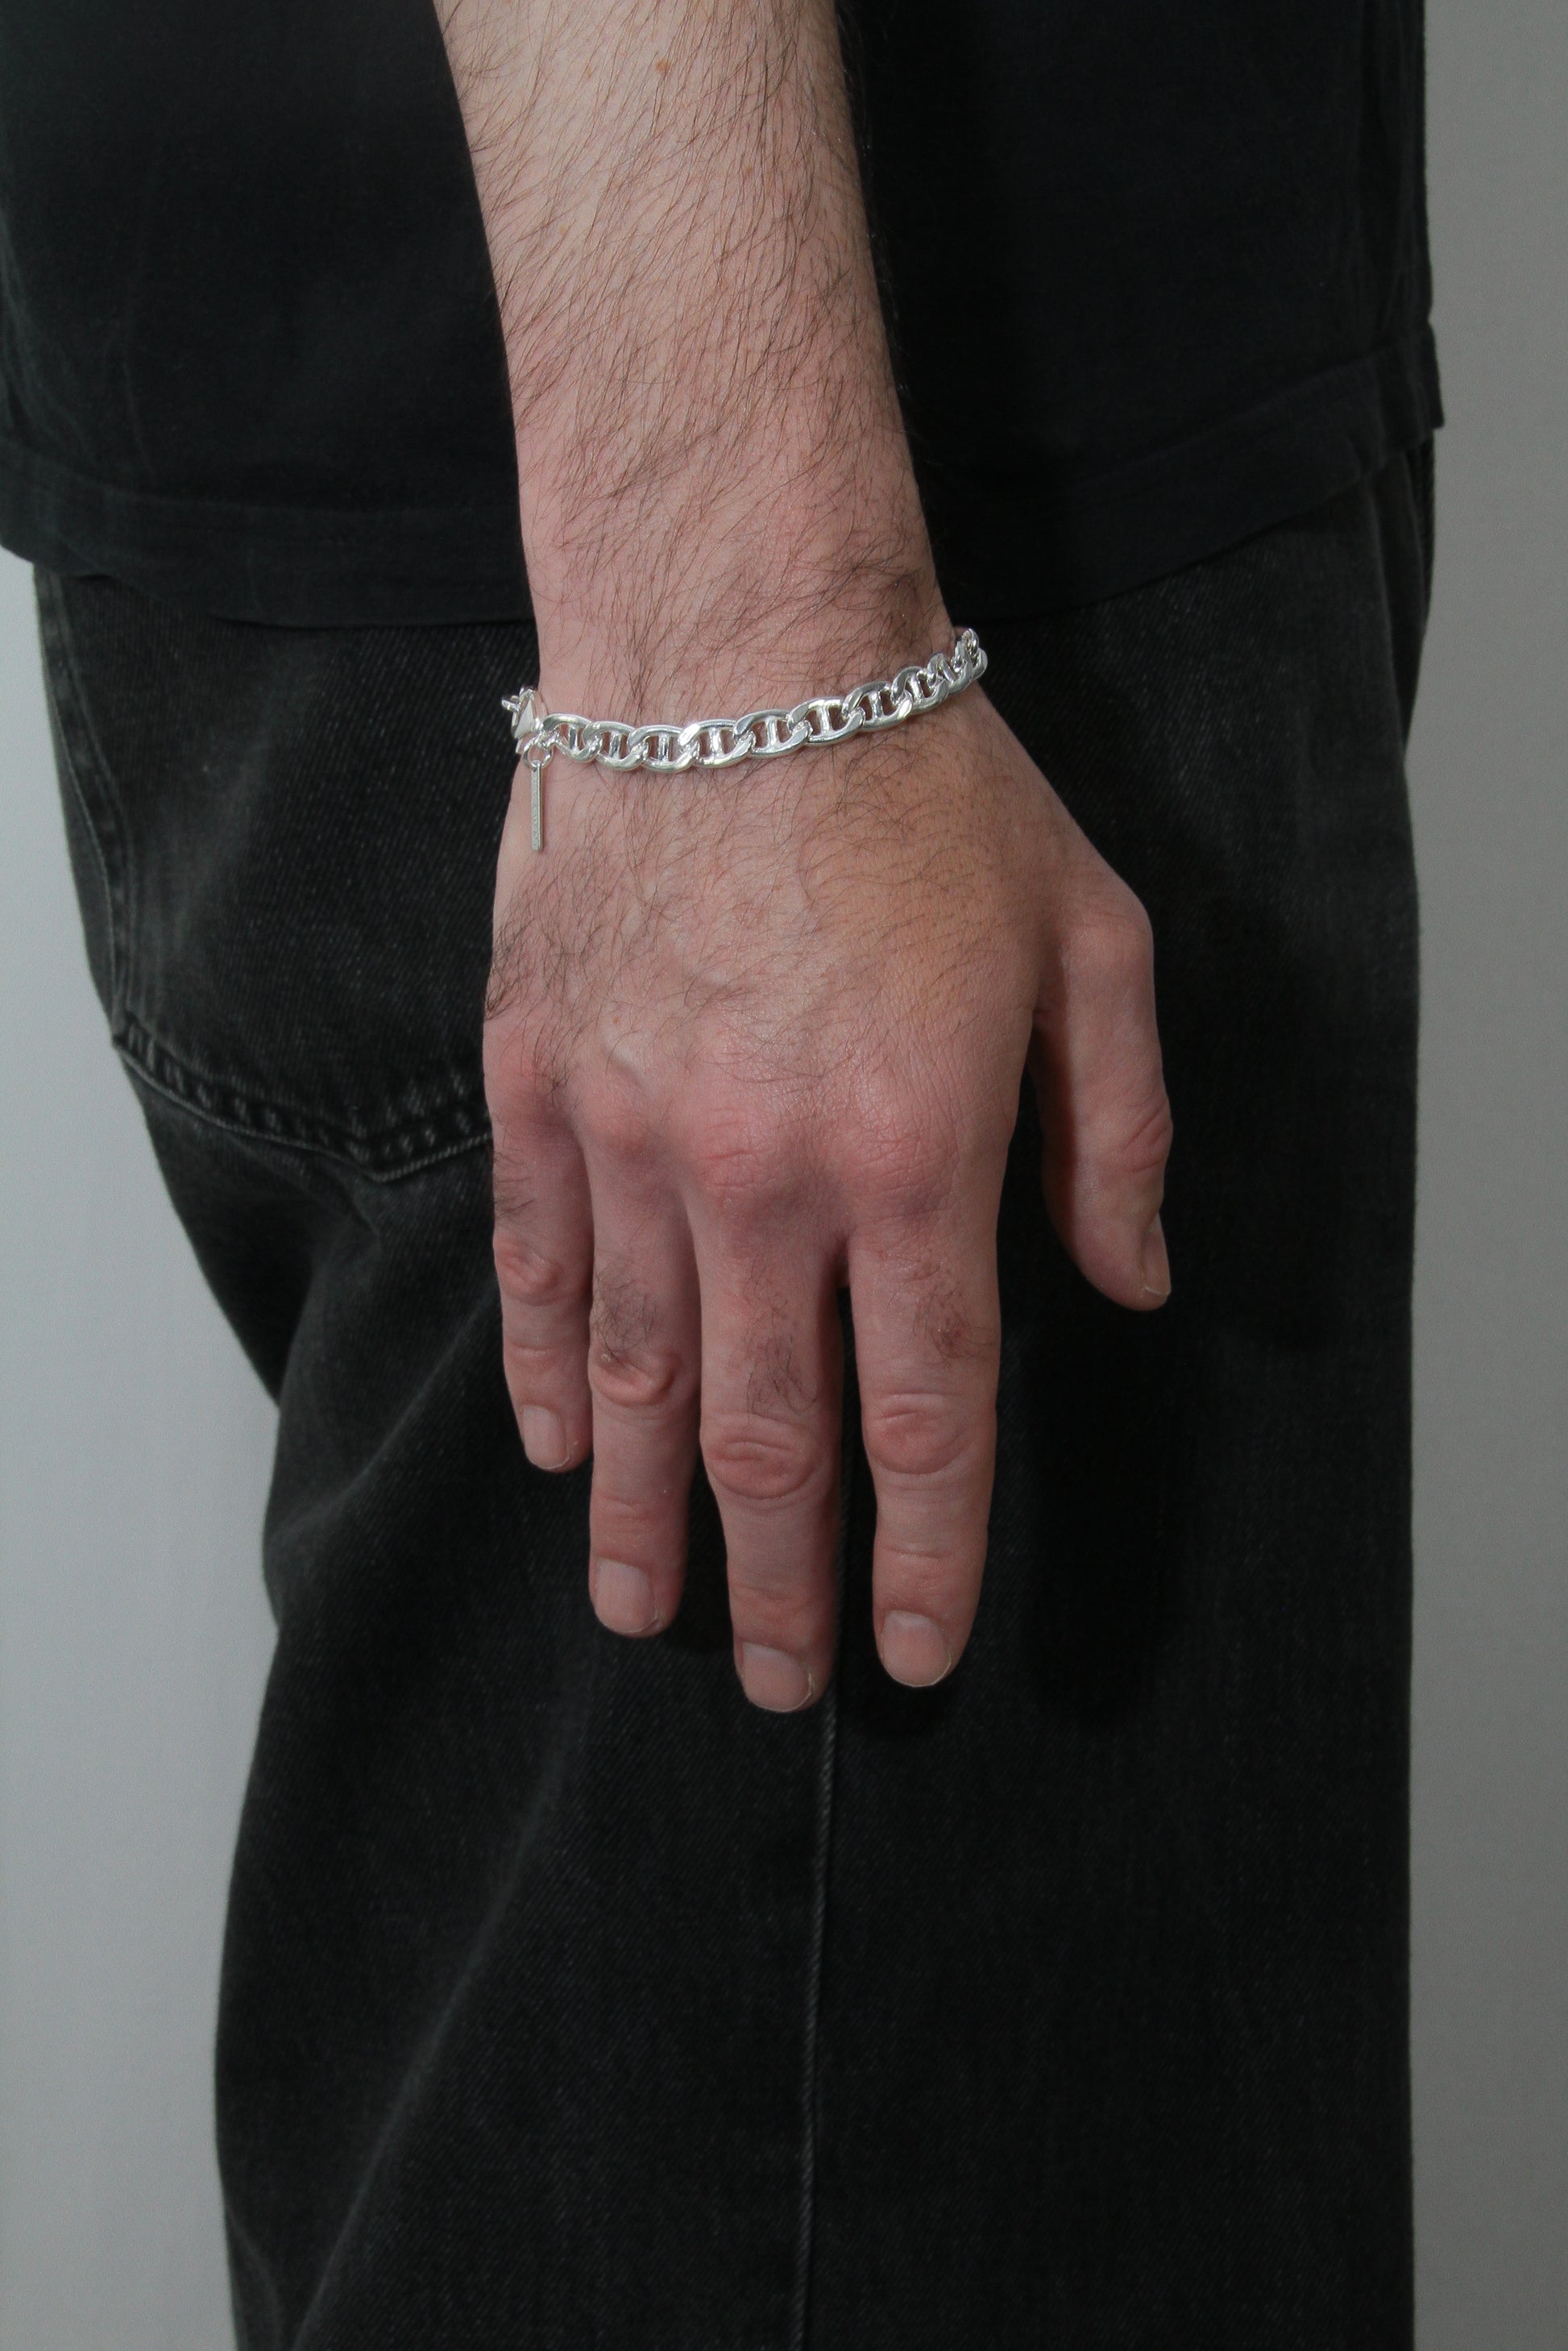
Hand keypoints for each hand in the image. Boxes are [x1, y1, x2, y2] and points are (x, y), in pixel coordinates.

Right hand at [484, 672, 1170, 1706]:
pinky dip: (550, 1372)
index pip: (928, 1409)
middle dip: (781, 1581)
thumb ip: (1119, 1130)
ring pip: (641, 1380)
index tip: (918, 1647)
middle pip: (774, 1436)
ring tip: (641, 1616)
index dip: (928, 1549)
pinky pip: (539, 1267)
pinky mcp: (539, 1081)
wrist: (730, 642)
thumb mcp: (1090, 939)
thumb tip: (1129, 1281)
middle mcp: (764, 1175)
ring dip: (647, 1518)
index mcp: (916, 1150)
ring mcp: (632, 1135)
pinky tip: (561, 1449)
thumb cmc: (923, 778)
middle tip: (775, 1685)